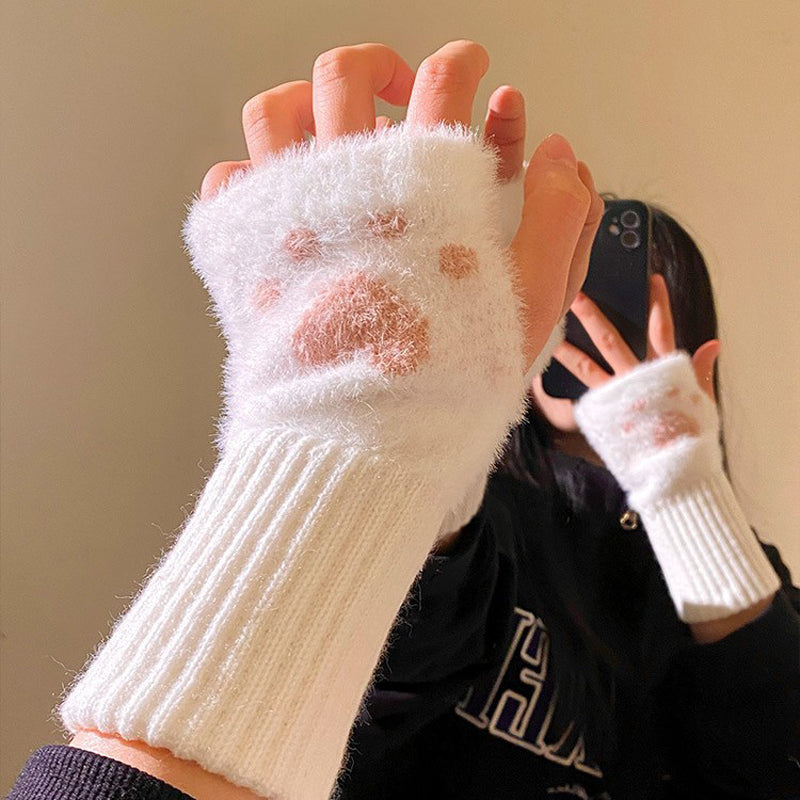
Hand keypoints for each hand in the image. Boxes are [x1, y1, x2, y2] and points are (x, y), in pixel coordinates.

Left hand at [199, 39, 602, 369]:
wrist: (365, 443)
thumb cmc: (450, 381)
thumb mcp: (533, 301)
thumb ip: (559, 216)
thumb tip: (555, 150)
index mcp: (418, 190)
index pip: (443, 85)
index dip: (463, 65)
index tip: (472, 73)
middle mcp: (346, 189)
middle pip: (346, 75)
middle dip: (380, 64)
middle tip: (401, 83)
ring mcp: (287, 218)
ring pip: (275, 114)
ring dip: (305, 102)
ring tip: (330, 122)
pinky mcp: (248, 257)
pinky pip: (230, 185)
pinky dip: (250, 173)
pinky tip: (279, 189)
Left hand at [535, 274, 719, 424]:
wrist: (675, 472)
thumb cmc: (688, 436)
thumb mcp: (701, 401)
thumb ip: (699, 370)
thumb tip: (713, 344)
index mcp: (664, 373)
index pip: (662, 329)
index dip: (658, 304)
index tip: (652, 279)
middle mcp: (636, 380)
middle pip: (610, 340)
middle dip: (592, 315)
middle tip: (576, 295)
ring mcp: (616, 397)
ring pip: (585, 366)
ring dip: (565, 349)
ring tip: (547, 334)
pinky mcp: (602, 414)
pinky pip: (576, 395)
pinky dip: (559, 385)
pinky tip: (542, 376)